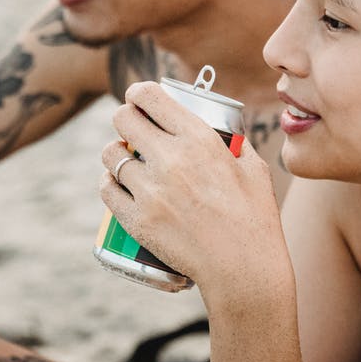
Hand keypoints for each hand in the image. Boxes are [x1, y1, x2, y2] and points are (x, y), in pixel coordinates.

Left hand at [100, 82, 288, 295]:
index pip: (149, 96)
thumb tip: (219, 129)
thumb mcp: (254, 168)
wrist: (244, 269)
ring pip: (110, 154)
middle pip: (122, 119)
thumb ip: (232, 143)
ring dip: (116, 153)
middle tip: (132, 128)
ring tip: (125, 158)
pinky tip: (118, 183)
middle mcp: (170, 160)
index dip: (138, 93)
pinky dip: (110, 183)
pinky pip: (106, 189)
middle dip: (125, 119)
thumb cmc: (254, 219)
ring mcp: (150, 191)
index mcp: (199, 139)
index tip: (138, 98)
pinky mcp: (137, 220)